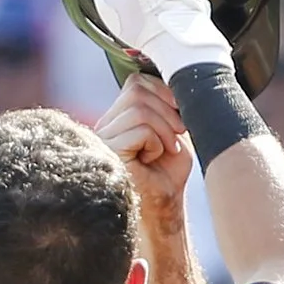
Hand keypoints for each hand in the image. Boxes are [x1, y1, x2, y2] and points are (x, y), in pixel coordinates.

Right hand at [97, 72, 193, 229]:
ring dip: (164, 130)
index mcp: (118, 116)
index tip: (180, 119)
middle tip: (176, 137)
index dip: (164, 93)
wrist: (163, 207)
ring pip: (140, 109)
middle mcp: (106, 123)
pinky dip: (156, 143)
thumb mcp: (173, 130)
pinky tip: (152, 160)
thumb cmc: (168, 173)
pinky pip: (140, 129)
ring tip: (166, 150)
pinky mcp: (109, 151)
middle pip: (137, 90)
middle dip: (167, 112)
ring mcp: (104, 136)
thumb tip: (174, 76)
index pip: (136, 82)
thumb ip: (168, 104)